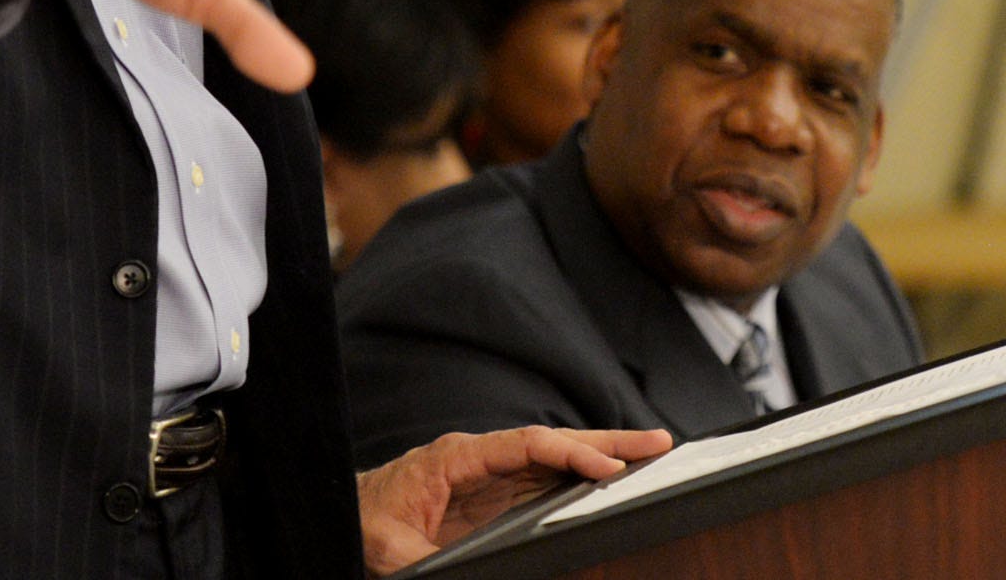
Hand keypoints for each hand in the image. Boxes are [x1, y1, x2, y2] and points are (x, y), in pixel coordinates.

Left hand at [355, 426, 671, 574]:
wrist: (346, 511)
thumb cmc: (362, 519)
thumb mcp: (386, 546)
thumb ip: (420, 560)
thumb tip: (445, 572)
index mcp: (457, 457)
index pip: (525, 445)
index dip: (569, 454)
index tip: (607, 467)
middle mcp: (480, 458)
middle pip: (552, 442)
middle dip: (606, 440)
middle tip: (658, 442)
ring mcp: (489, 474)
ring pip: (555, 460)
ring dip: (601, 456)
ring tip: (648, 456)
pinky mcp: (493, 494)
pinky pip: (544, 481)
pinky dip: (579, 478)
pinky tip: (607, 481)